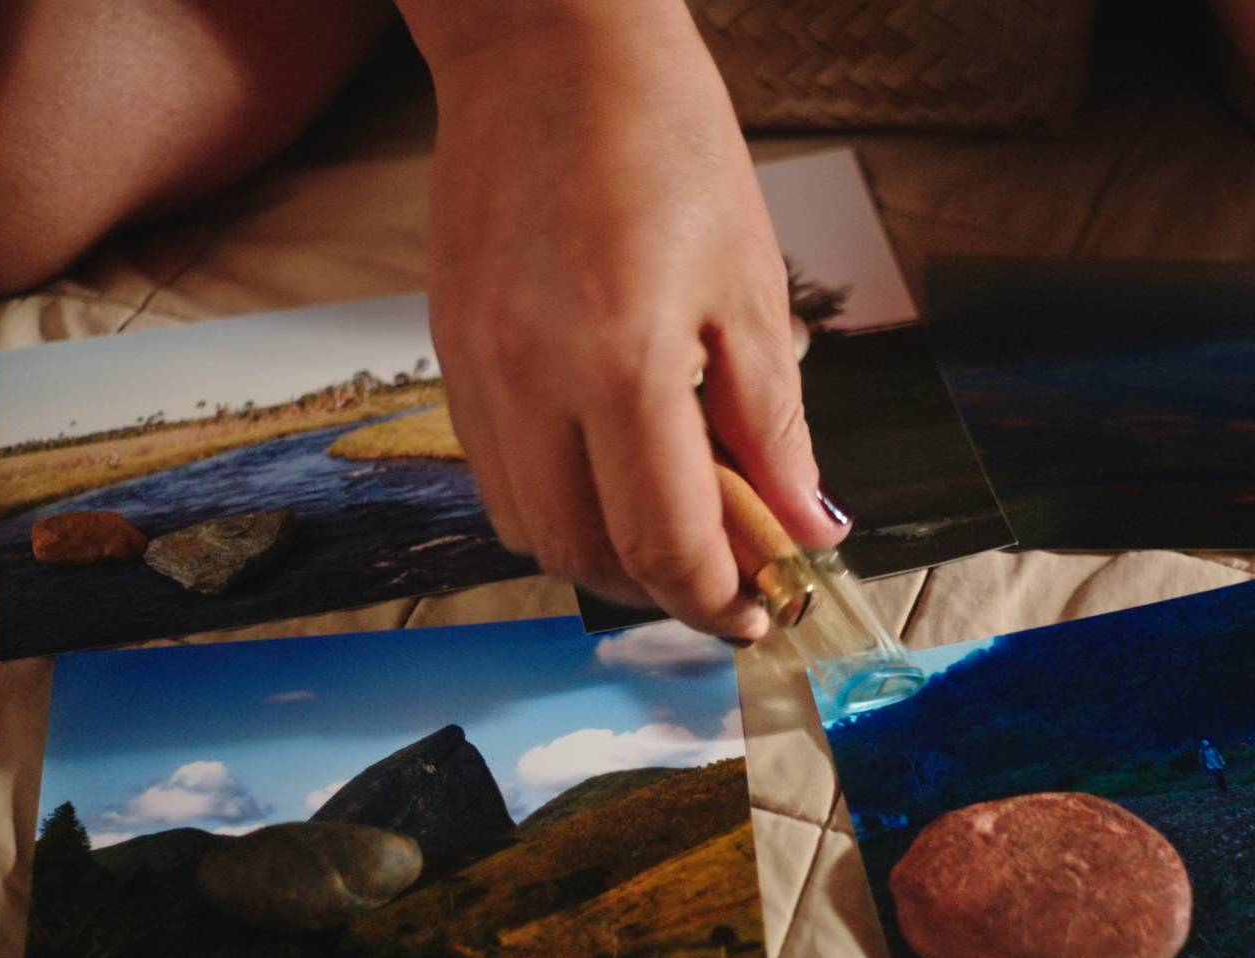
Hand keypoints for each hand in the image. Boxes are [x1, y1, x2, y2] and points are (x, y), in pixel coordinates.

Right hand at [397, 0, 848, 639]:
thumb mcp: (751, 287)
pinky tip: (606, 472)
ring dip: (600, 556)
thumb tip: (806, 527)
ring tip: (667, 526)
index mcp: (621, 362)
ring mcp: (474, 370)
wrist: (548, 49)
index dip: (718, 596)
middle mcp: (529, 381)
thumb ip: (775, 428)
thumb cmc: (665, 142)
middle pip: (581, 555)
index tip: (760, 605)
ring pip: (524, 529)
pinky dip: (554, 505)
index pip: (664, 540)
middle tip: (722, 572)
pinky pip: (493, 475)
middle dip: (658, 589)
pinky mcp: (448, 354)